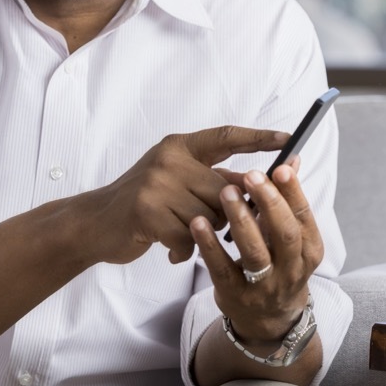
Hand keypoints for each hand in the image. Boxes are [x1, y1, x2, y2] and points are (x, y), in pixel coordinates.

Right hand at [87, 126, 289, 266]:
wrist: (96, 223)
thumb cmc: (145, 202)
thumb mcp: (178, 179)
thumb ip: (214, 178)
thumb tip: (263, 182)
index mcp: (179, 146)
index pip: (226, 137)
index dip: (259, 137)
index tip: (289, 139)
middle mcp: (168, 159)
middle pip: (224, 189)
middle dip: (225, 213)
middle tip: (209, 223)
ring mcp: (156, 184)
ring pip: (210, 215)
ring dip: (202, 233)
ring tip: (180, 232)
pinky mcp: (147, 212)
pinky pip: (189, 237)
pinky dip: (183, 249)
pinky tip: (168, 247)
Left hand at [191, 156, 323, 345]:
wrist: (267, 319)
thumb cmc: (278, 264)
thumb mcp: (290, 237)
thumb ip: (288, 200)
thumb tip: (292, 158)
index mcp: (309, 250)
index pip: (304, 218)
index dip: (293, 192)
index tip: (281, 167)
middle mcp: (291, 270)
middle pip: (284, 235)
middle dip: (269, 203)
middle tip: (250, 175)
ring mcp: (264, 286)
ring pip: (255, 254)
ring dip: (240, 221)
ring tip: (225, 192)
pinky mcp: (235, 296)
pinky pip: (222, 270)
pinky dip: (210, 246)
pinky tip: (197, 223)